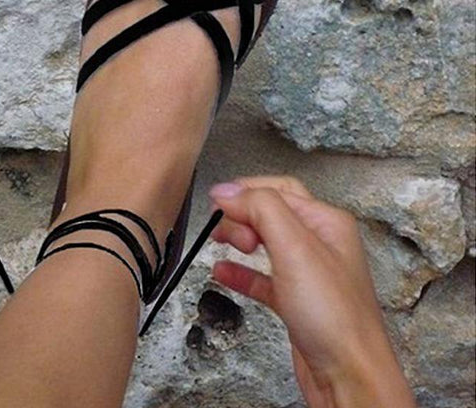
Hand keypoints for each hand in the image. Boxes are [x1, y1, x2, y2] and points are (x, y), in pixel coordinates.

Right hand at [209, 176, 415, 407]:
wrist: (349, 377)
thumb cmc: (337, 319)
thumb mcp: (296, 248)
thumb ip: (262, 210)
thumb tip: (231, 190)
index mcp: (326, 222)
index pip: (279, 191)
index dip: (246, 192)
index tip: (218, 201)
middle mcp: (319, 244)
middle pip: (271, 213)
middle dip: (243, 215)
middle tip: (223, 228)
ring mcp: (307, 273)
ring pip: (265, 243)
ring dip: (239, 238)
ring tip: (219, 240)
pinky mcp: (295, 301)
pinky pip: (261, 277)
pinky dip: (241, 272)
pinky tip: (224, 271)